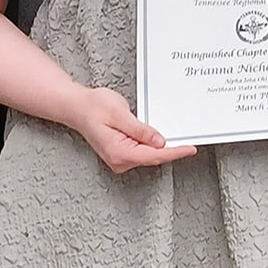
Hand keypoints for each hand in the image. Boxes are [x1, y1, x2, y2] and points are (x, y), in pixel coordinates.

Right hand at [74, 87, 198, 174]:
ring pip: (149, 155)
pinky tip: (161, 138)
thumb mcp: (120, 114)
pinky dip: (153, 145)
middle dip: (172, 149)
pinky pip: (142, 152)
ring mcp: (120, 158)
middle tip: (191, 139)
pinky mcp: (121, 153)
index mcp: (119, 152)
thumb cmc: (93, 107)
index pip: (154, 156)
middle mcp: (119, 160)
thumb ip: (141, 130)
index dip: (175, 152)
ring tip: (178, 137)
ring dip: (162, 147)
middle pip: (154, 157)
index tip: (190, 149)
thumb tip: (160, 142)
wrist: (76, 107)